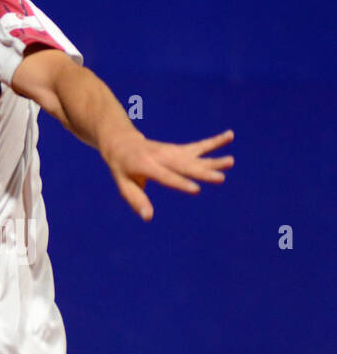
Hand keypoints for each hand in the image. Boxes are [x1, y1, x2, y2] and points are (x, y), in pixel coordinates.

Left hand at [102, 129, 233, 220]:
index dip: (179, 182)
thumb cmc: (122, 168)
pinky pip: (199, 147)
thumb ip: (136, 199)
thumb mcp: (123, 184)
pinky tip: (229, 136)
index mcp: (145, 165)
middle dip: (202, 172)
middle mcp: (161, 156)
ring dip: (213, 159)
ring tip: (231, 161)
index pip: (164, 175)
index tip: (196, 189)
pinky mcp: (179, 149)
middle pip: (183, 166)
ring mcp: (172, 151)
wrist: (123, 142)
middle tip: (220, 178)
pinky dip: (215, 142)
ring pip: (195, 155)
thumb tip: (148, 217)